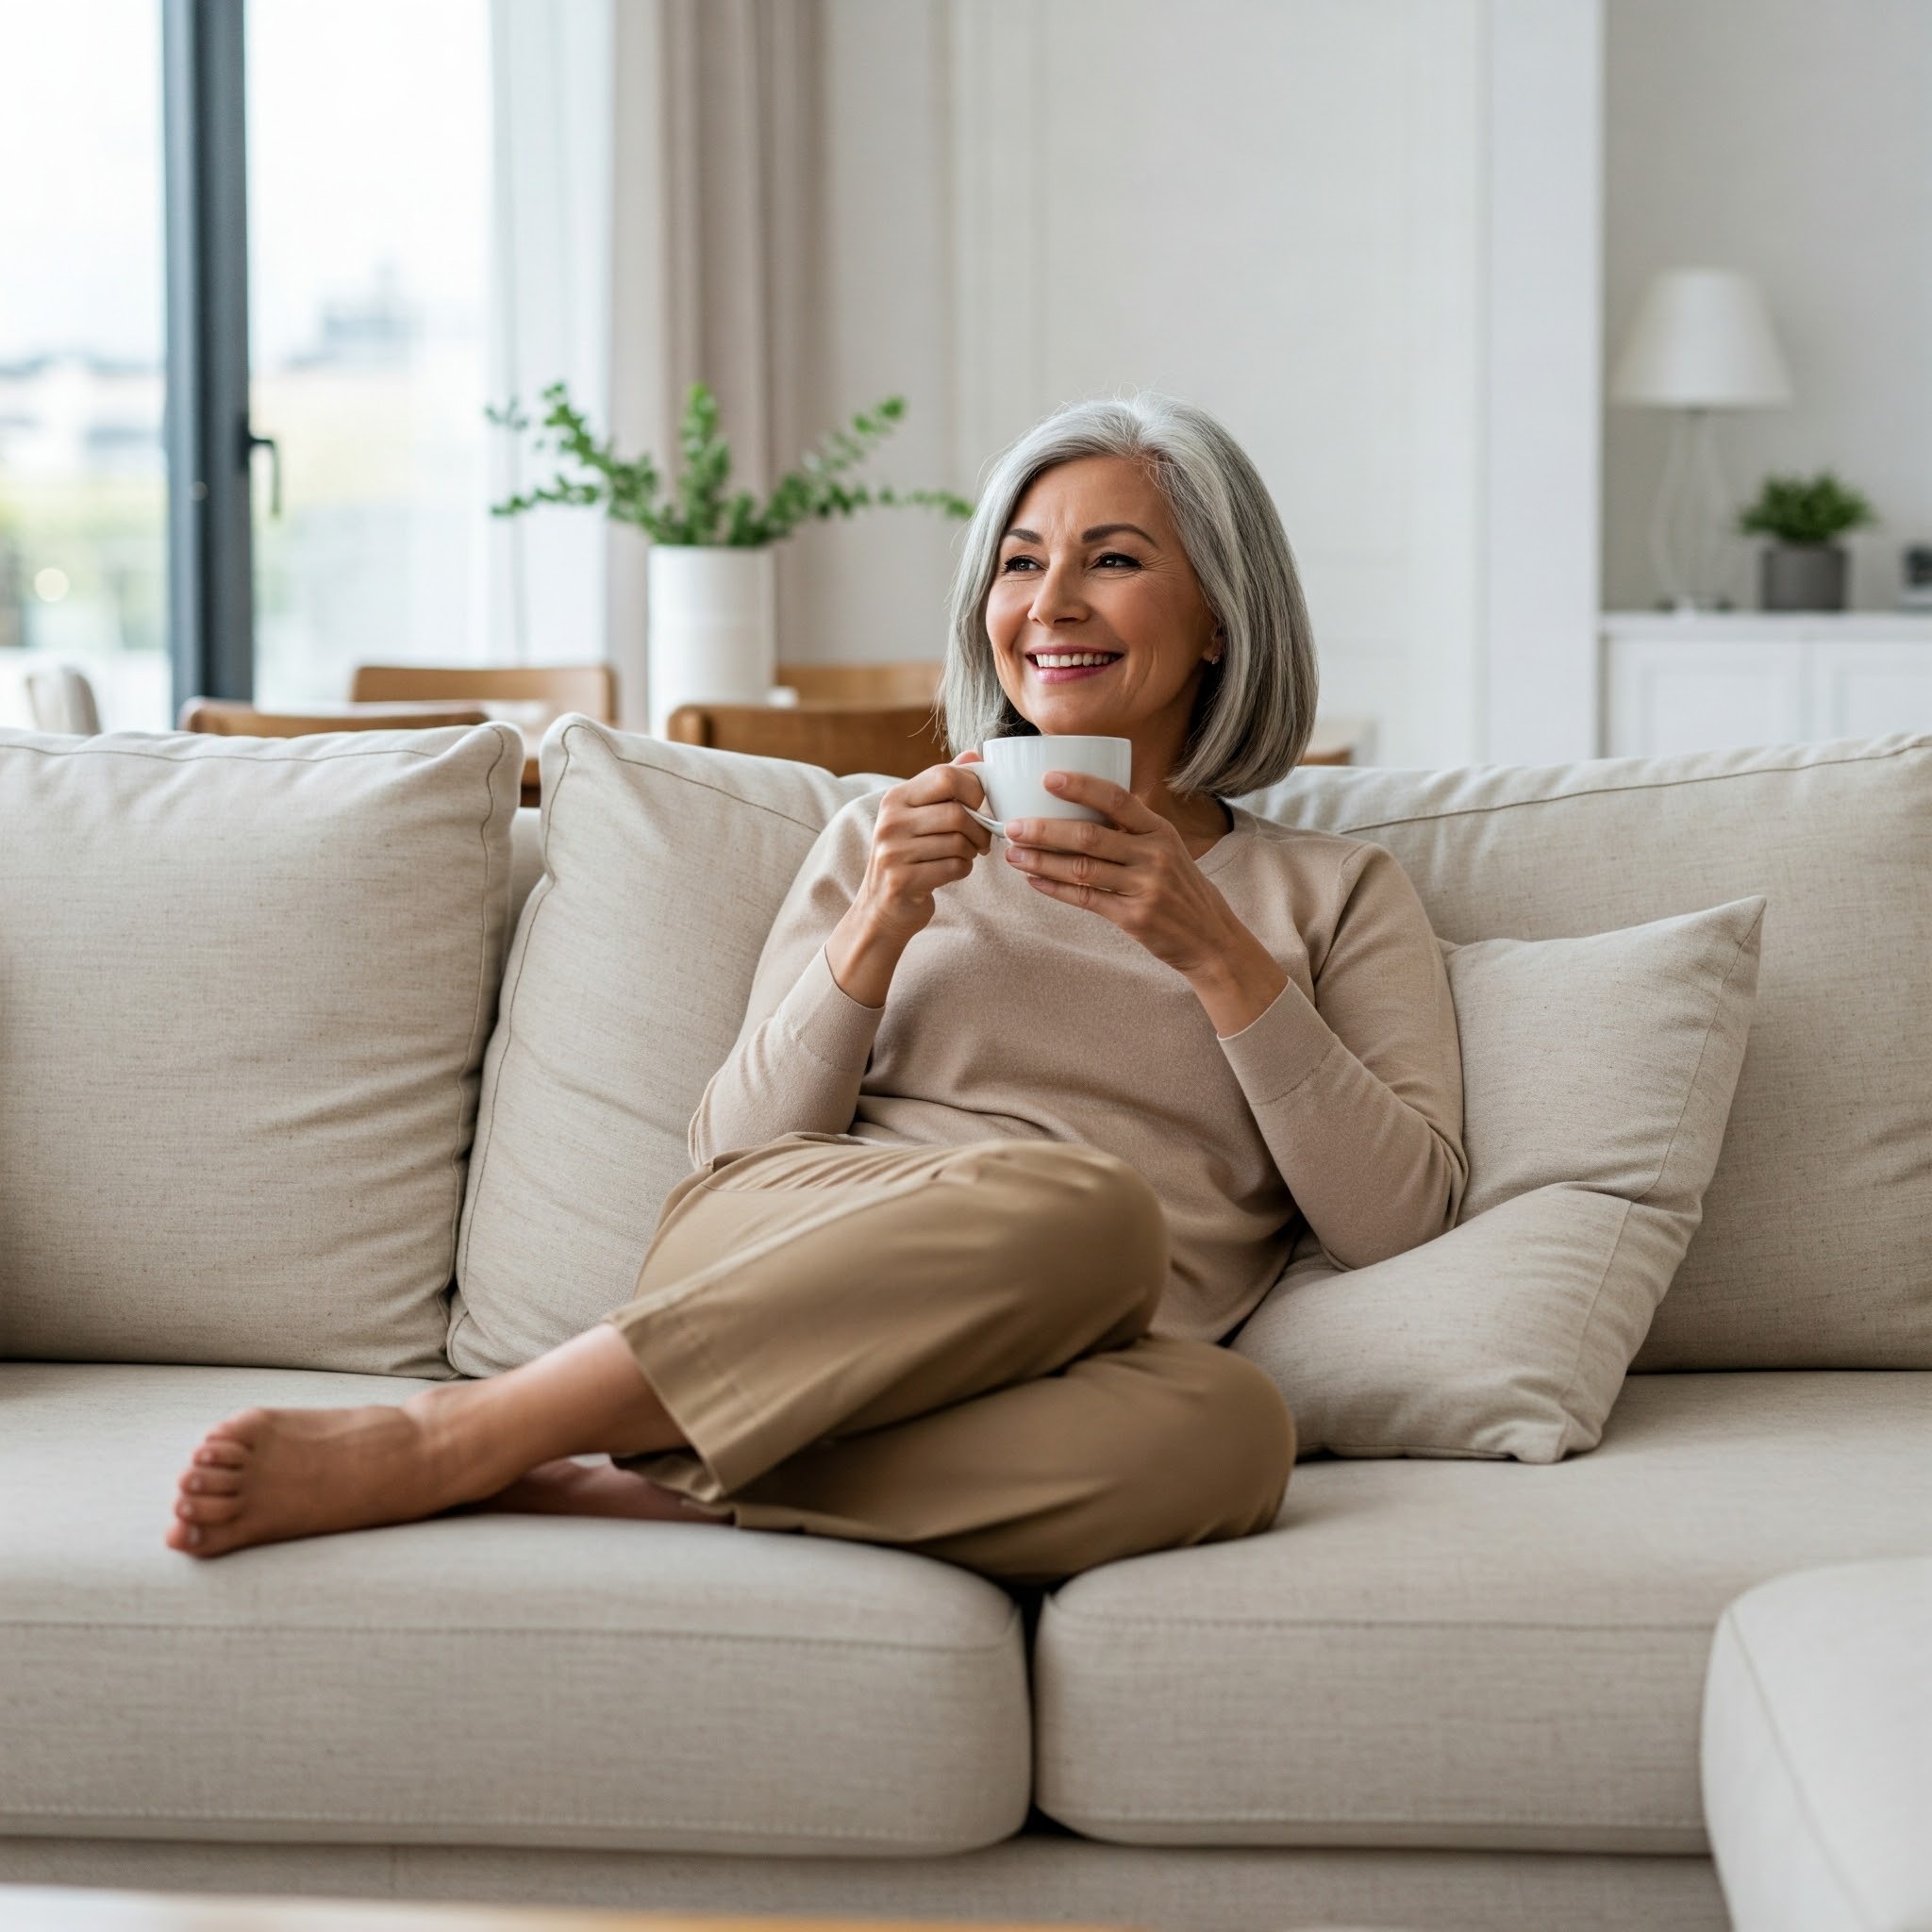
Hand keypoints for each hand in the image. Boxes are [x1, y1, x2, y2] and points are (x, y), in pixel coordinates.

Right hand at [827, 753, 990, 1005]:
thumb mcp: (920, 815)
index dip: (974, 789)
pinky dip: (963, 870)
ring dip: (971, 851)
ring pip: (958, 842)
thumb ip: (945, 785)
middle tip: (981, 839)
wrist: (883, 907)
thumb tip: (974, 754)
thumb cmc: (909, 856)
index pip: (946, 776)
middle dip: (979, 828)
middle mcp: (890, 821)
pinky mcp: (902, 879)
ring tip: (965, 855)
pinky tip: (953, 870)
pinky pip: (954, 867)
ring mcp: (893, 851)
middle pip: (957, 813)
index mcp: (896, 798)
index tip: (980, 805)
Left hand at [1002, 769, 1288, 1034]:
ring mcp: (1144, 887)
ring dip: (1042, 861)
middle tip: (1013, 825)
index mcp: (1160, 830)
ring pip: (1082, 868)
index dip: (1082, 786)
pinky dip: (1056, 889)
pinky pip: (1086, 899)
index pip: (1118, 798)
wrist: (1210, 938)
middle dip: (1045, 830)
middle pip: (1089, 835)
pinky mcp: (1134, 917)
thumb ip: (1134, 829)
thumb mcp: (1169, 849)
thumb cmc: (1181, 889)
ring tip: (1014, 855)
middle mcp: (1154, 855)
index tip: (1048, 778)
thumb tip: (1084, 805)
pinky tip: (1035, 881)